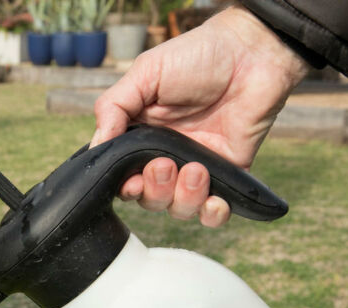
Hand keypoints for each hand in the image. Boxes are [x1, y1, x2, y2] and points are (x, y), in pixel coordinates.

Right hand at [91, 6, 308, 226]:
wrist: (252, 52)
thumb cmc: (198, 56)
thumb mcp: (145, 73)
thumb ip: (113, 108)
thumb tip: (95, 147)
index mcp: (142, 136)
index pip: (122, 176)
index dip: (124, 187)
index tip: (130, 181)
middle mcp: (167, 156)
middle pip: (149, 199)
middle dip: (154, 190)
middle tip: (165, 164)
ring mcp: (197, 167)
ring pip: (179, 208)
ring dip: (184, 198)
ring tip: (196, 169)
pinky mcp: (228, 174)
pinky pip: (215, 213)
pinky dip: (213, 215)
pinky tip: (215, 201)